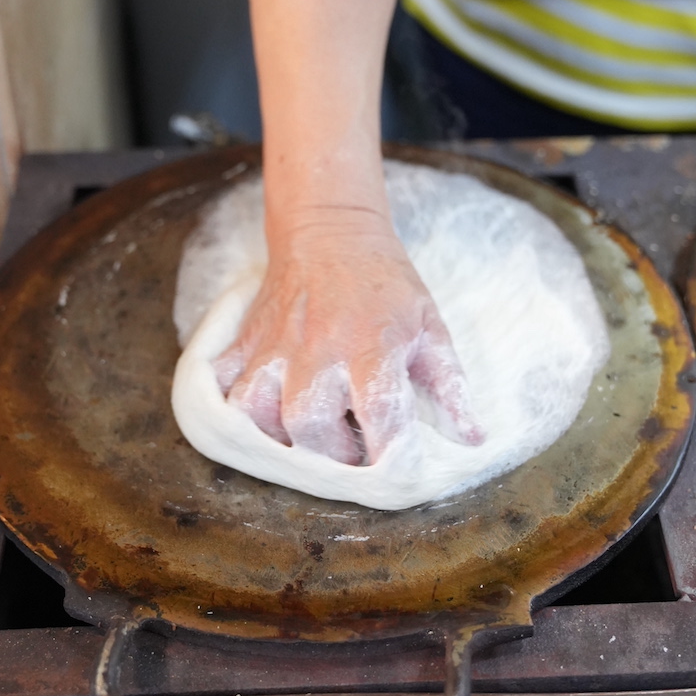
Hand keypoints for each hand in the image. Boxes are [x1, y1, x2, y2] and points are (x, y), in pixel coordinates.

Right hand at [214, 209, 483, 464]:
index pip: (380, 415)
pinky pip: (223, 386)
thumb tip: (472, 439)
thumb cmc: (386, 284)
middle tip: (350, 450)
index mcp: (372, 346)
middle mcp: (319, 349)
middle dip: (331, 454)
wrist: (331, 227)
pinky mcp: (247, 341)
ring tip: (308, 433)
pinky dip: (234, 408)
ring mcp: (275, 346)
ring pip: (258, 412)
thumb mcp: (429, 327)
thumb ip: (449, 386)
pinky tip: (262, 410)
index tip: (393, 468)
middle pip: (309, 425)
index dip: (387, 455)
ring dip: (281, 436)